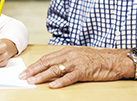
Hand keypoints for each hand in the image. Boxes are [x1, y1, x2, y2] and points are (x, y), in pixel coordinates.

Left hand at [19, 46, 133, 87]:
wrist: (112, 59)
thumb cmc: (95, 58)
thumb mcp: (77, 54)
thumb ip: (64, 59)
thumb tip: (51, 66)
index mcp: (66, 51)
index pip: (46, 58)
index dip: (34, 65)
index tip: (25, 71)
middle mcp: (69, 55)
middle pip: (47, 63)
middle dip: (33, 70)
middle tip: (23, 77)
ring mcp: (75, 63)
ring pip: (55, 70)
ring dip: (42, 76)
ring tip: (32, 81)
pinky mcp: (83, 71)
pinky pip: (69, 77)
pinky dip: (60, 82)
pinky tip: (52, 86)